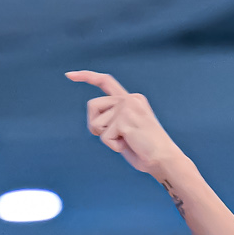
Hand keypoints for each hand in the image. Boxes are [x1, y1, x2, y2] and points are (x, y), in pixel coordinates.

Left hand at [67, 71, 185, 178]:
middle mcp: (130, 99)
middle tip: (115, 137)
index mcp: (132, 99)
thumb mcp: (127, 129)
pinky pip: (104, 137)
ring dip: (106, 137)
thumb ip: (113, 120)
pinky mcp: (125, 120)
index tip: (69, 75)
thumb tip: (94, 123)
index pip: (106, 81)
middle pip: (92, 106)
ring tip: (126, 141)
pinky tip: (129, 145)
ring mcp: (127, 108)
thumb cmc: (145, 150)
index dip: (86, 76)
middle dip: (95, 124)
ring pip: (96, 123)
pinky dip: (113, 147)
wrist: (164, 159)